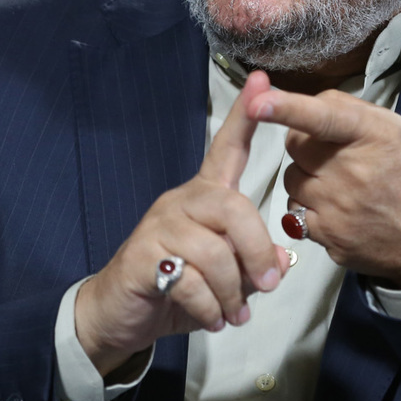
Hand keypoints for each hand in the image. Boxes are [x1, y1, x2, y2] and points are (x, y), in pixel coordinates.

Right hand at [75, 71, 291, 375]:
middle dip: (256, 251)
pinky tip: (212, 320)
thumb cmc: (178, 289)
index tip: (261, 81)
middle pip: (233, 208)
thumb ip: (253, 264)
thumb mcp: (228, 279)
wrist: (120, 315)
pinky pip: (190, 282)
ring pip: (214, 253)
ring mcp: (158, 228)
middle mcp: (181, 203)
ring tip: (234, 315)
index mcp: (205, 198)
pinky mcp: (142, 258)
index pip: (226, 149)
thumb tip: (280, 261)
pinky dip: (210, 309)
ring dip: (233, 293)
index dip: (244, 117)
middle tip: (268, 284)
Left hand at [246, 87, 400, 289]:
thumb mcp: (394, 129)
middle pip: (294, 147)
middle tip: (335, 155)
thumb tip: (303, 105)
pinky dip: (311, 210)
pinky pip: (297, 214)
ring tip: (341, 185)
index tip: (256, 102)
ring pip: (291, 181)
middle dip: (307, 147)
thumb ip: (347, 112)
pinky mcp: (330, 238)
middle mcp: (352, 172)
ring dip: (307, 179)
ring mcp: (339, 209)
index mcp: (372, 136)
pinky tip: (340, 210)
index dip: (286, 108)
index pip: (321, 118)